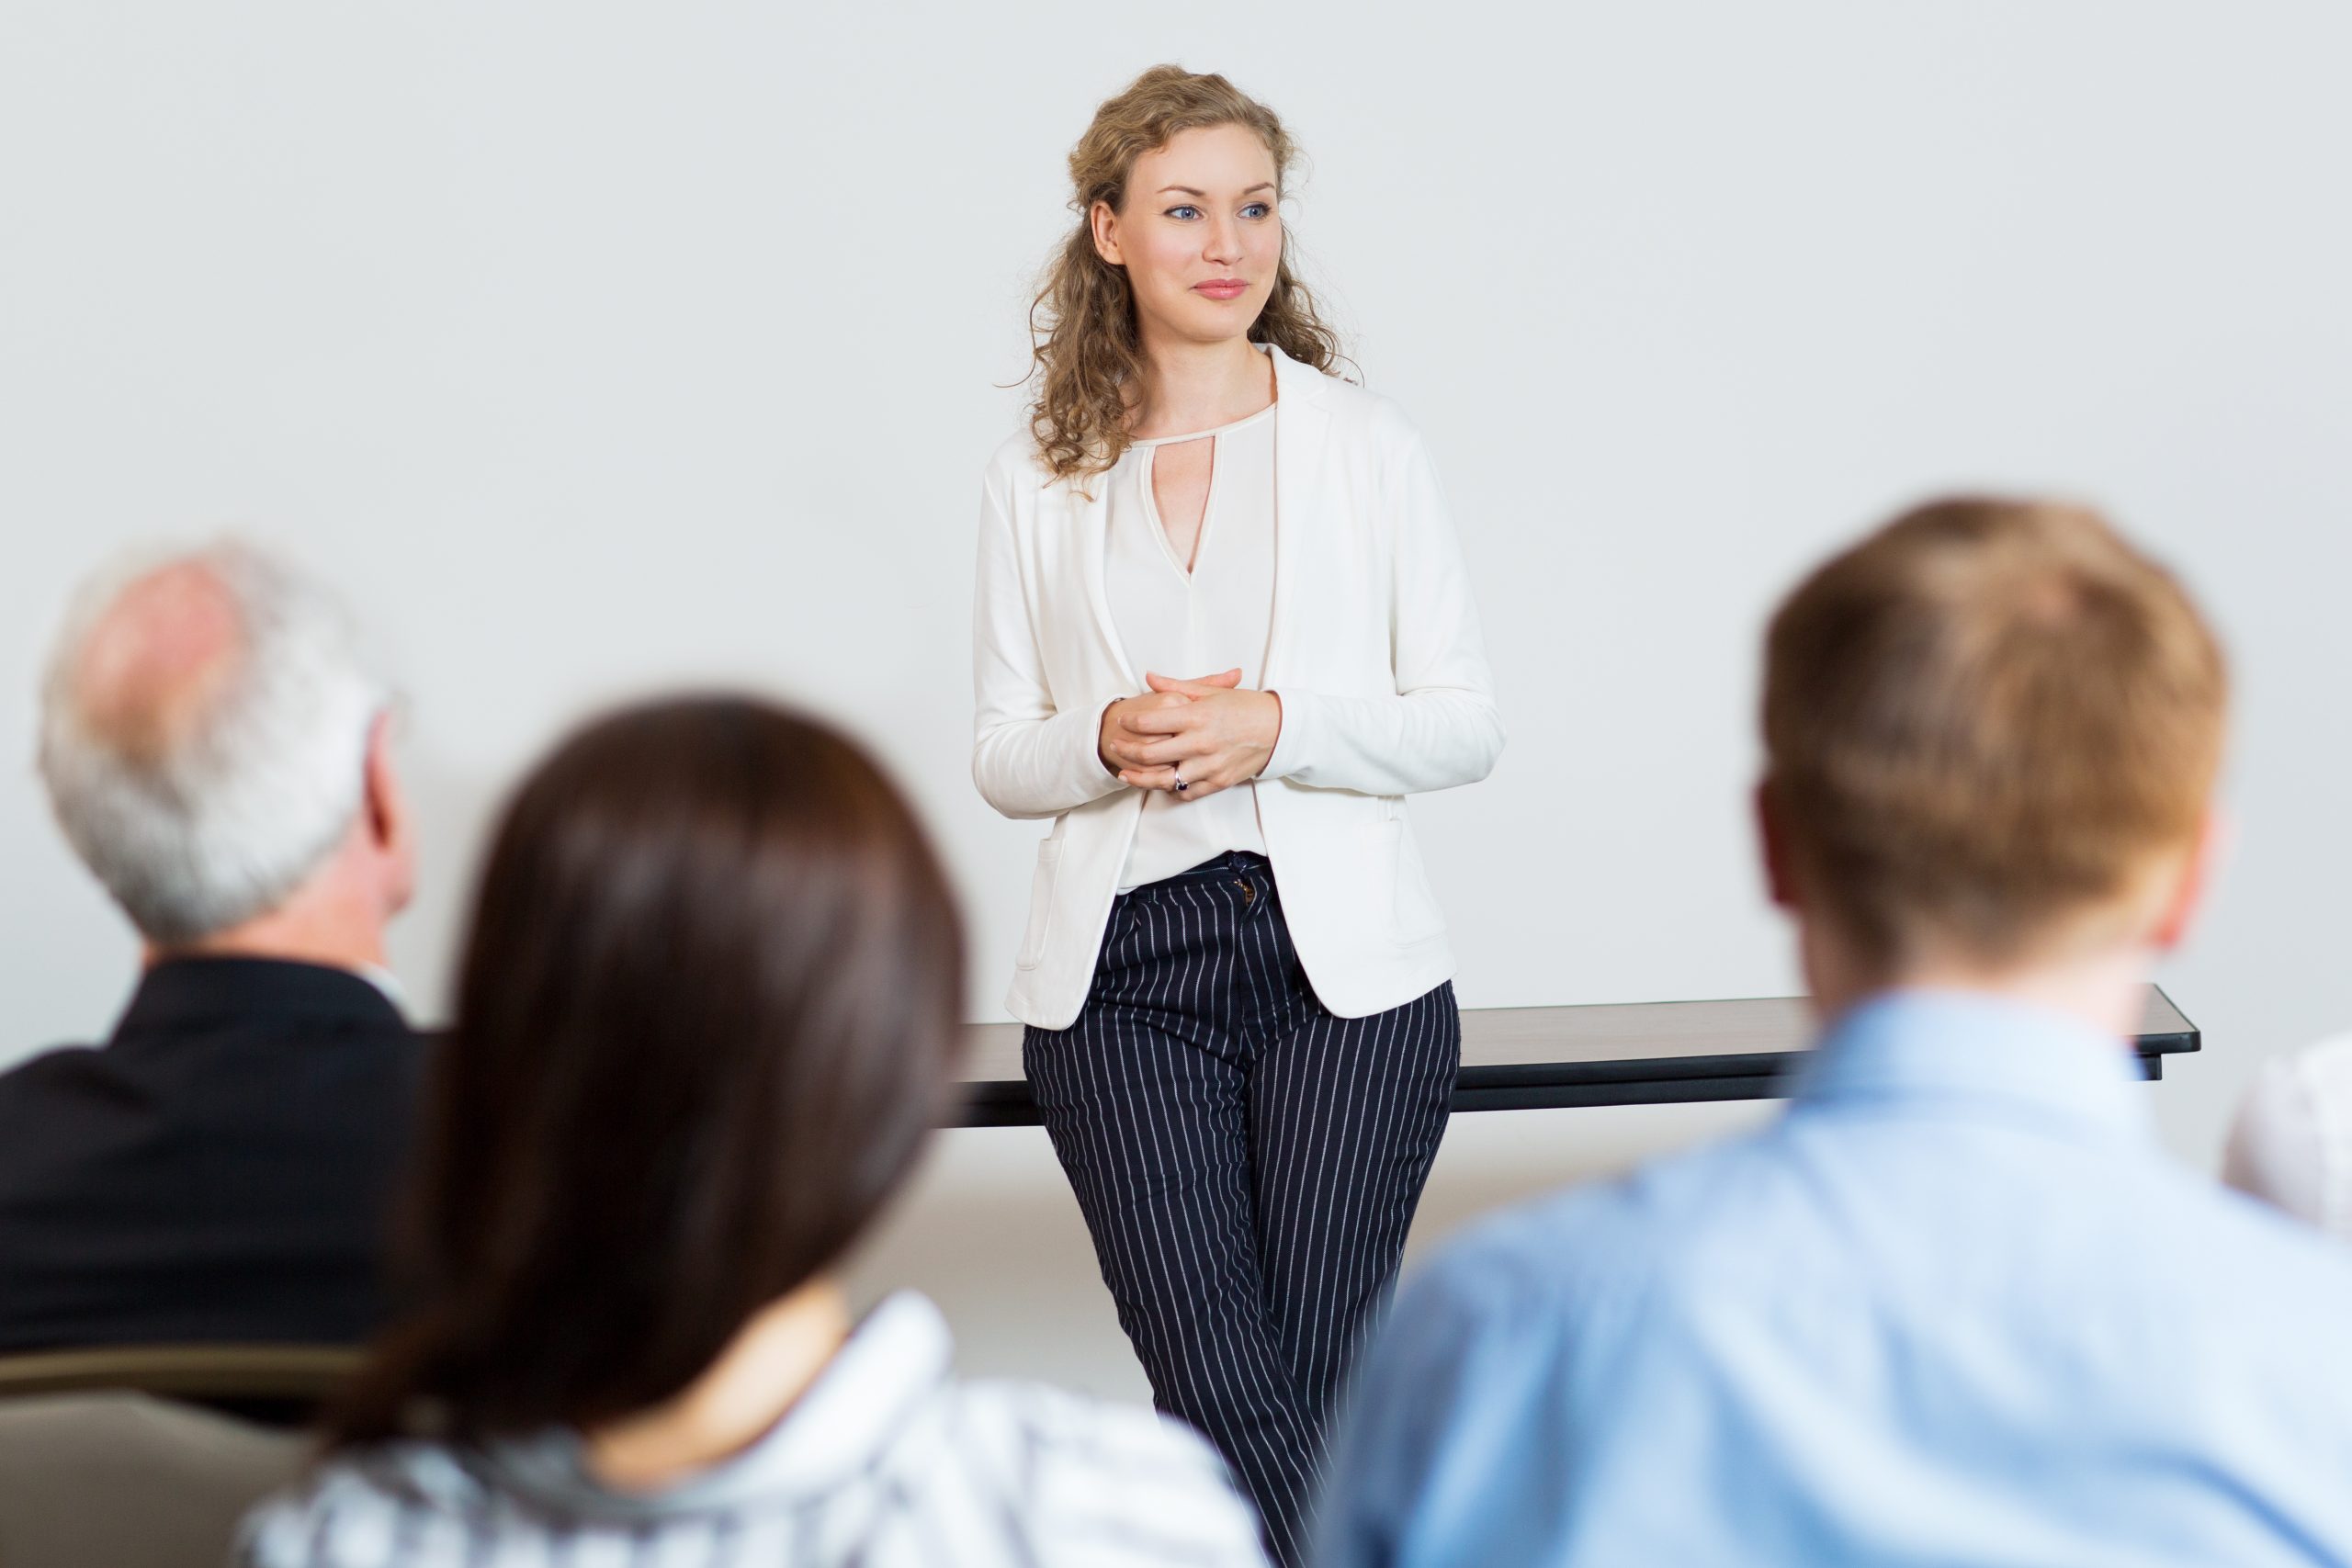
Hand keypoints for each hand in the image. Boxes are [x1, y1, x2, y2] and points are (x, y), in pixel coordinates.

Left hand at [1115, 670, 1282, 799]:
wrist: (1278, 729)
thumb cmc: (1245, 707)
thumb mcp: (1210, 692)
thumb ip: (1176, 686)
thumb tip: (1150, 678)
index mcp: (1197, 716)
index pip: (1150, 722)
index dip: (1129, 722)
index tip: (1122, 721)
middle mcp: (1200, 743)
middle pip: (1150, 754)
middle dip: (1126, 750)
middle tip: (1116, 745)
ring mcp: (1209, 765)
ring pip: (1164, 780)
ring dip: (1140, 778)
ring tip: (1125, 773)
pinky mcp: (1218, 782)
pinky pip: (1186, 793)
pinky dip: (1169, 790)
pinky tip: (1158, 784)